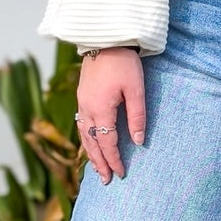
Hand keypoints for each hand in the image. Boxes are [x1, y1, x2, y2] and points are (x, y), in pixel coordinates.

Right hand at [75, 48, 145, 182]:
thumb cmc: (123, 63)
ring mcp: (82, 102)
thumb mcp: (136, 89)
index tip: (121, 173)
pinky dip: (85, 139)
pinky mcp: (82, 96)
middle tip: (106, 181)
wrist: (105, 38)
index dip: (114, 160)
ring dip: (90, 154)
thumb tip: (138, 141)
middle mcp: (86, 109)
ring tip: (96, 168)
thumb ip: (137, 116)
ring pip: (83, 135)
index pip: (107, 142)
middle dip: (99, 163)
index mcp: (100, 109)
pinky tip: (90, 143)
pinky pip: (81, 125)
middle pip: (91, 143)